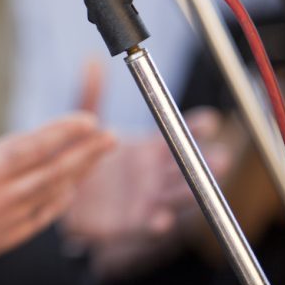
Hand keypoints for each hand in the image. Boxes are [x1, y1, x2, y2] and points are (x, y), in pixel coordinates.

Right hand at [0, 57, 114, 284]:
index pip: (29, 148)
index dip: (63, 132)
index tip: (87, 119)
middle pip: (51, 174)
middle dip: (84, 153)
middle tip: (109, 136)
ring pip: (49, 200)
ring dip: (76, 177)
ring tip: (96, 158)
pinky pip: (36, 224)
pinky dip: (56, 205)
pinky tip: (65, 194)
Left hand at [62, 60, 232, 276]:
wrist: (62, 196)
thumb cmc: (85, 158)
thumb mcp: (88, 125)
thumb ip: (91, 95)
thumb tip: (92, 60)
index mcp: (149, 147)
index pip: (178, 133)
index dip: (196, 127)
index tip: (210, 119)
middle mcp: (154, 173)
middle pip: (187, 166)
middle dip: (206, 162)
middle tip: (222, 156)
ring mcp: (147, 198)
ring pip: (177, 195)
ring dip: (192, 192)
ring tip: (204, 187)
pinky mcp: (131, 222)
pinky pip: (148, 223)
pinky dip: (157, 222)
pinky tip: (161, 219)